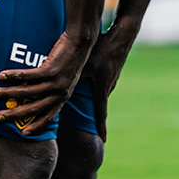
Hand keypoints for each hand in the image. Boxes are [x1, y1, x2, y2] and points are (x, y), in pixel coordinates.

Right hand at [0, 30, 90, 135]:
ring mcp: (55, 82)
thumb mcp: (66, 79)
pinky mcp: (50, 70)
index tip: (24, 133)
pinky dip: (13, 76)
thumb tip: (34, 94)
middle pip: (34, 108)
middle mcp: (60, 93)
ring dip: (8, 94)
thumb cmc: (70, 59)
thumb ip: (53, 89)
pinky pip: (28, 76)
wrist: (81, 43)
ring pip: (27, 92)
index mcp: (63, 97)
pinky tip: (1, 76)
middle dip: (14, 114)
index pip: (49, 116)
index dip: (37, 126)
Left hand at [81, 26, 134, 142]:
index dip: (101, 127)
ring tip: (94, 110)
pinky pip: (102, 85)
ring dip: (96, 103)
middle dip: (100, 121)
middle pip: (101, 107)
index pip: (101, 113)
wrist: (121, 37)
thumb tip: (57, 87)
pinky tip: (93, 84)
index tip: (104, 141)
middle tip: (100, 135)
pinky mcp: (111, 73)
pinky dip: (97, 89)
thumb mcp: (85, 64)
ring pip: (100, 95)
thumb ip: (73, 76)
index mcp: (102, 89)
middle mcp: (108, 88)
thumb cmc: (103, 49)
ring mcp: (111, 80)